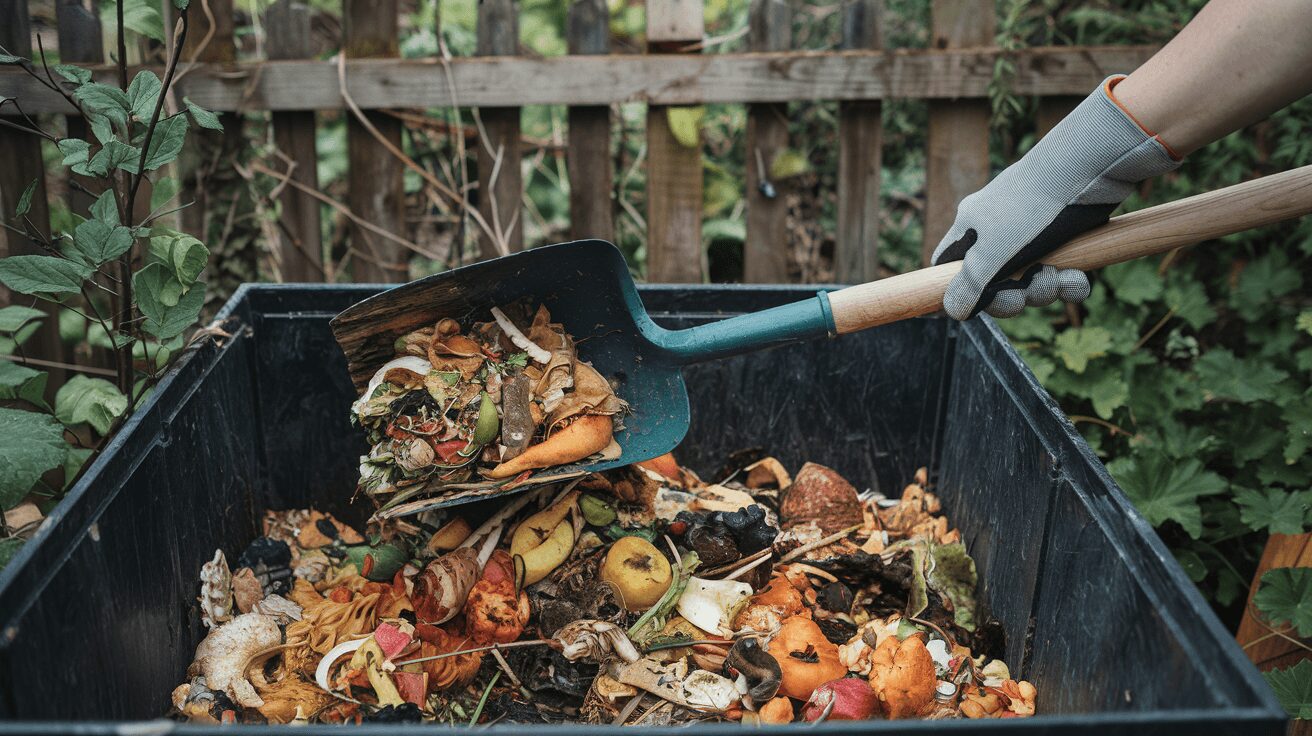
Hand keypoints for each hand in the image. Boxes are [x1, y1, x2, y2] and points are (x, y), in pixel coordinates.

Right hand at [931, 75, 1180, 319]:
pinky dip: (1069, 281)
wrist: (1091, 167)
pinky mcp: (1066, 232)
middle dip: (1013, 296)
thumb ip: (970, 285)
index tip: (970, 310)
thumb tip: (952, 311)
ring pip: (1032, 277)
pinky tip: (1079, 279)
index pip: (950, 267)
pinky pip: (1061, 269)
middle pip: (996, 281)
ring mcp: (1032, 229)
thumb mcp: (992, 252)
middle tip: (1026, 295)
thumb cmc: (1032, 208)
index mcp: (972, 227)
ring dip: (1046, 289)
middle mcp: (998, 227)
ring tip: (1060, 278)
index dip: (956, 291)